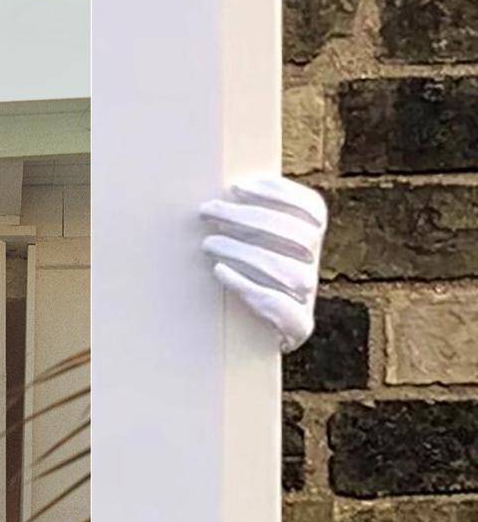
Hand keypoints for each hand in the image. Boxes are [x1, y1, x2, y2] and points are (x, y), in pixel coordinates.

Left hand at [199, 173, 325, 352]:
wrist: (253, 334)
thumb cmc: (245, 276)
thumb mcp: (252, 244)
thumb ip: (247, 219)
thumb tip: (223, 191)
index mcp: (311, 239)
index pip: (312, 209)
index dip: (280, 193)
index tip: (238, 187)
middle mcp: (315, 265)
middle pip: (298, 234)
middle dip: (250, 217)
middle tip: (207, 209)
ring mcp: (309, 296)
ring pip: (289, 269)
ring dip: (245, 251)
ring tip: (208, 242)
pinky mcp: (298, 326)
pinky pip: (278, 304)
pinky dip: (247, 284)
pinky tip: (219, 271)